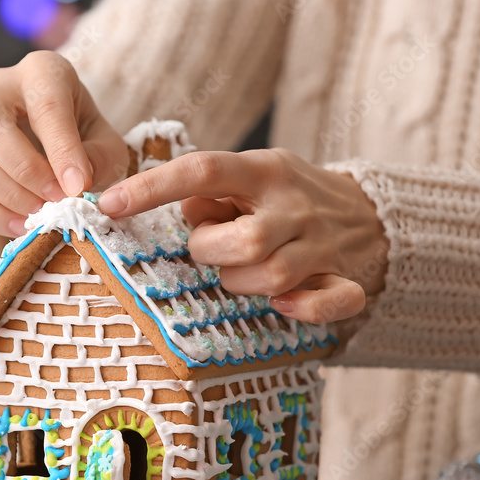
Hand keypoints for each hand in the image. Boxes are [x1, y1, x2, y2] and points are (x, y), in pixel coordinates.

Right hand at [0, 51, 128, 237]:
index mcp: (40, 72)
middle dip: (25, 170)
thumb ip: (99, 158)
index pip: (45, 104)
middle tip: (57, 201)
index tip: (80, 187)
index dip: (61, 149)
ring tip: (41, 214)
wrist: (56, 142)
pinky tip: (20, 225)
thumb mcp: (105, 142)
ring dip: (7, 194)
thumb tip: (77, 185)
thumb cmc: (84, 137)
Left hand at [96, 148, 388, 323]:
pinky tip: (284, 304)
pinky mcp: (344, 278)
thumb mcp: (252, 174)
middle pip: (241, 242)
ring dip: (241, 283)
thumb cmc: (287, 196)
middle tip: (213, 248)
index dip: (152, 187)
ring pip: (270, 278)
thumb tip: (184, 212)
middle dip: (210, 253)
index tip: (109, 204)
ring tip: (242, 269)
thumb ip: (212, 191)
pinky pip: (328, 302)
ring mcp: (322, 245)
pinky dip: (304, 309)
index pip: (203, 170)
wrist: (370, 212)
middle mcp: (293, 206)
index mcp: (264, 171)